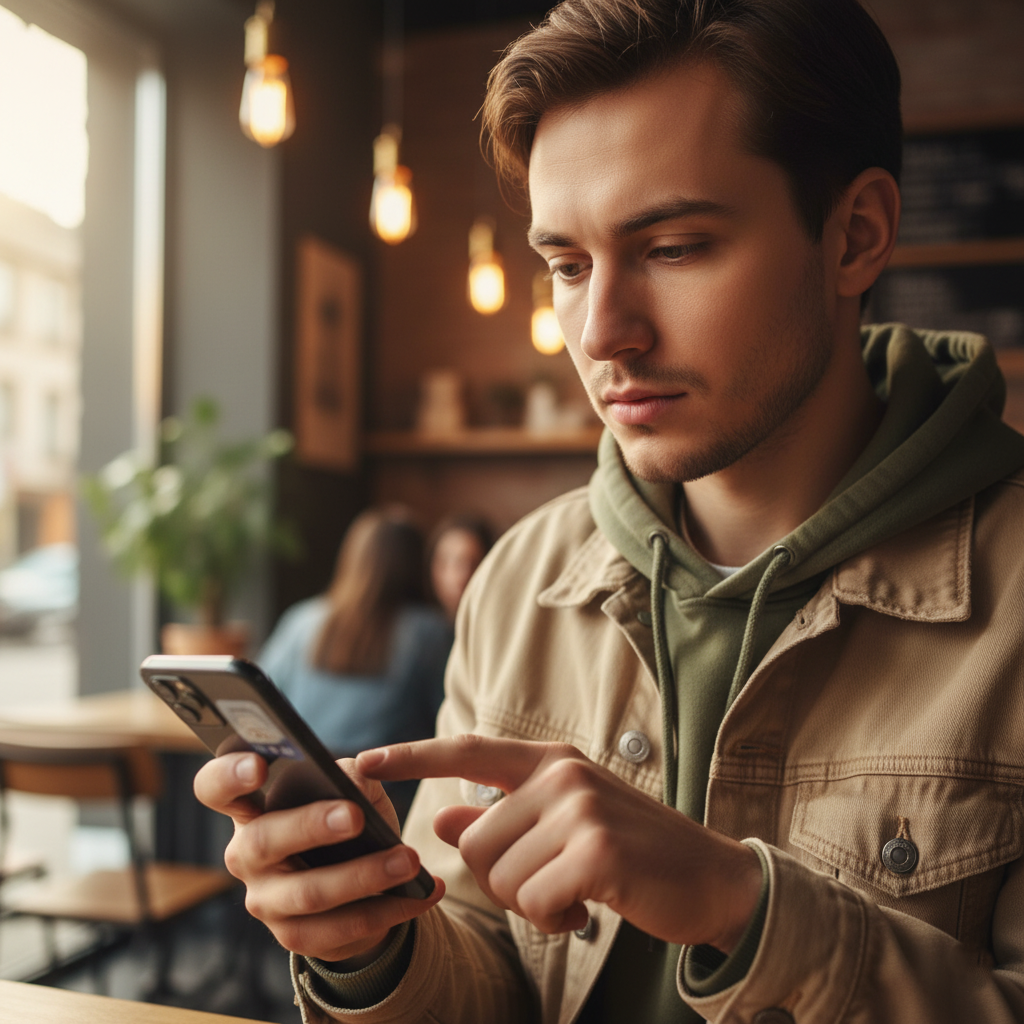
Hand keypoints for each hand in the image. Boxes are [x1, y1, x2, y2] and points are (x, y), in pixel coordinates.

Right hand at [193, 751, 444, 963]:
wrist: (355, 882)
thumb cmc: (344, 818)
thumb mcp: (349, 789)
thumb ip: (349, 776)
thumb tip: (359, 774)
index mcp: (250, 807)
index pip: (215, 788)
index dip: (228, 775)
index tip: (257, 765)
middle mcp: (246, 854)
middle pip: (264, 840)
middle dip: (310, 826)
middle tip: (354, 815)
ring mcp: (265, 900)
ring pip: (309, 892)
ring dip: (364, 876)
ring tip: (408, 860)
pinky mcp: (294, 936)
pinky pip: (341, 928)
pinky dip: (388, 910)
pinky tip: (421, 894)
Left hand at [357, 735, 759, 952]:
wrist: (714, 880)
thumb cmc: (634, 855)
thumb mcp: (566, 826)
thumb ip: (504, 818)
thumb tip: (445, 818)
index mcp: (552, 762)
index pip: (467, 751)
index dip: (412, 757)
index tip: (363, 762)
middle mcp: (563, 775)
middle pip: (477, 842)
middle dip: (503, 882)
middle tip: (553, 887)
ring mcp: (581, 809)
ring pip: (502, 876)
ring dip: (533, 904)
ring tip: (577, 894)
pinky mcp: (597, 851)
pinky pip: (534, 901)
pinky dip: (554, 919)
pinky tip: (588, 910)